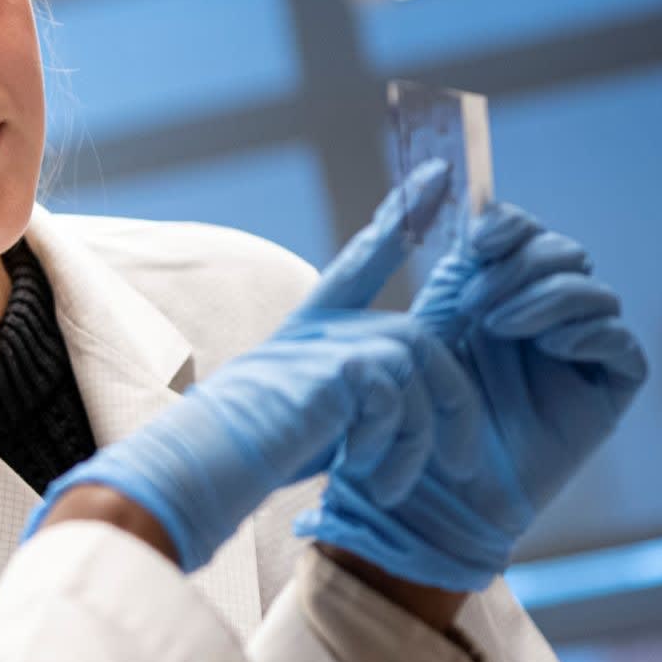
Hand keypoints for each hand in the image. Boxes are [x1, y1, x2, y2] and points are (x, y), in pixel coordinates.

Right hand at [37, 164, 480, 572]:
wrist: (197, 468)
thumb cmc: (239, 457)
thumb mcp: (305, 419)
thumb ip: (351, 399)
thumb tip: (404, 404)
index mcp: (306, 334)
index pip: (359, 263)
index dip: (396, 217)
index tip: (435, 175)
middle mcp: (316, 328)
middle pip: (417, 337)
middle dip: (455, 401)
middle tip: (464, 461)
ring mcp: (323, 343)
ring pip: (417, 368)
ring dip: (425, 438)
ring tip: (402, 486)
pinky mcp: (332, 369)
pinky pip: (399, 399)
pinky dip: (398, 449)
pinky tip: (378, 484)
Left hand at [295, 202, 648, 592]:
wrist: (425, 490)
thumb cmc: (410, 413)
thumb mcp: (420, 326)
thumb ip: (441, 266)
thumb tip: (447, 188)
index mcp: (496, 292)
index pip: (522, 233)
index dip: (507, 225)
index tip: (476, 238)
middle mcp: (542, 315)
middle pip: (561, 252)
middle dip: (521, 262)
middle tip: (475, 300)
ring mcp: (578, 351)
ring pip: (591, 288)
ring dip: (545, 294)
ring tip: (496, 324)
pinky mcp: (607, 389)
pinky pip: (620, 341)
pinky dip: (587, 329)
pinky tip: (548, 340)